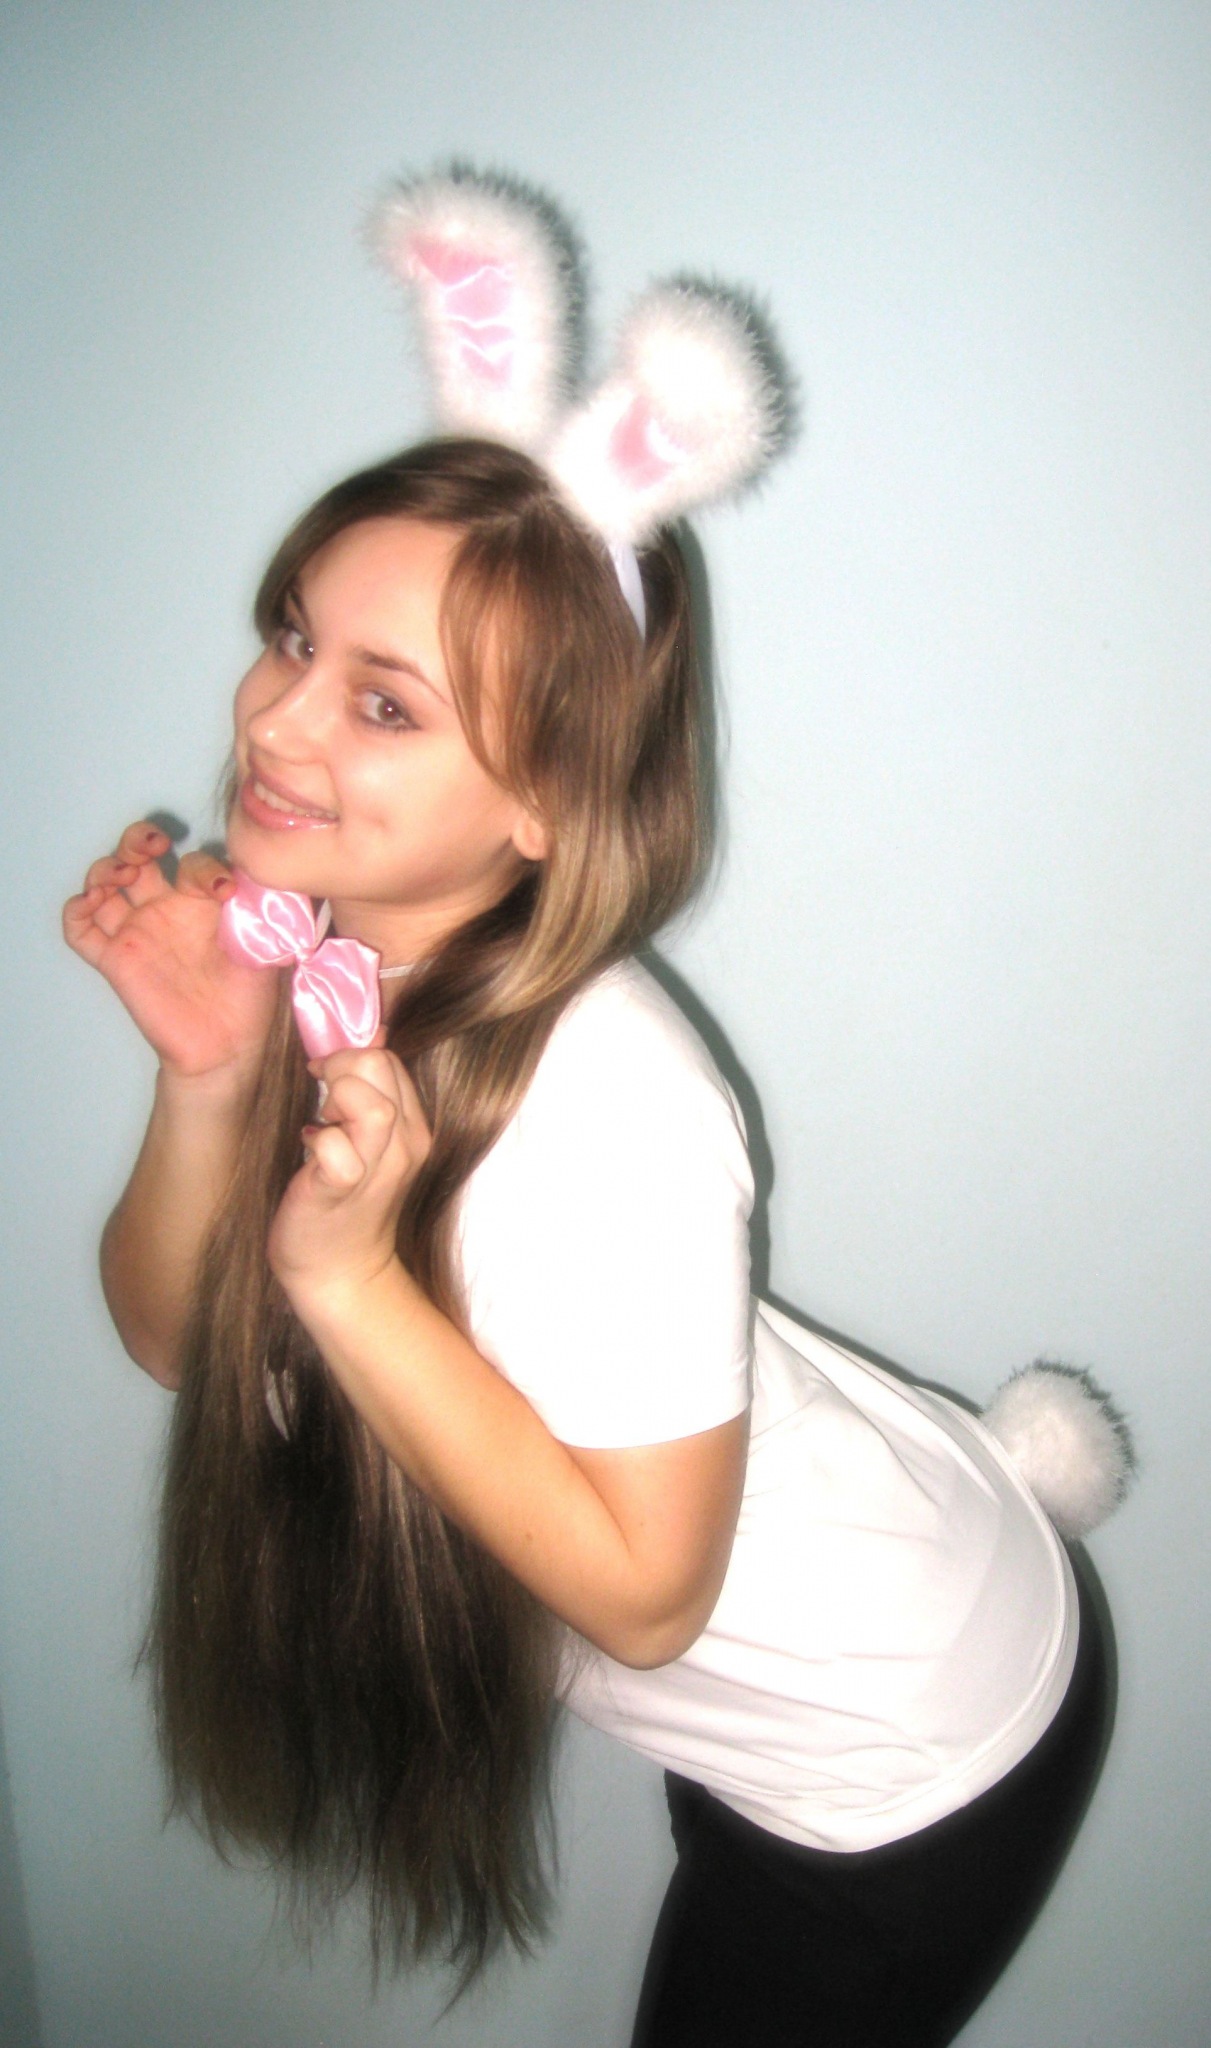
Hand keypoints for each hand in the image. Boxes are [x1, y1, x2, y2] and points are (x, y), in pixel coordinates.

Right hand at [62, 821, 278, 1082]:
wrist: (227, 1047)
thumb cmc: (249, 998)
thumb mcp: (263, 945)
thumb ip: (257, 910)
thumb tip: (256, 878)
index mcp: (200, 902)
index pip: (190, 863)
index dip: (204, 867)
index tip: (224, 889)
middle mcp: (164, 910)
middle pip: (137, 857)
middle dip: (138, 839)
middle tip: (154, 843)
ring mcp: (136, 933)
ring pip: (103, 883)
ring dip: (106, 866)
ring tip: (125, 872)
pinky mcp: (114, 961)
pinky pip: (79, 929)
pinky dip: (76, 909)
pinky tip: (94, 901)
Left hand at [267, 1044, 432, 1303]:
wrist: (339, 1271)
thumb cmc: (344, 1200)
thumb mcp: (368, 1140)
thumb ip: (370, 1093)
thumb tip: (366, 1033)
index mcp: (416, 1125)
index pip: (389, 1056)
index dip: (351, 1055)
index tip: (328, 1077)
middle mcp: (409, 1143)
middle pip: (378, 1064)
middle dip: (338, 1067)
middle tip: (322, 1099)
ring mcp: (380, 1168)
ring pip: (368, 1101)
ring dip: (332, 1100)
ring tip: (322, 1123)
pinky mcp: (344, 1188)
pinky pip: (335, 1146)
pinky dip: (316, 1141)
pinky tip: (308, 1151)